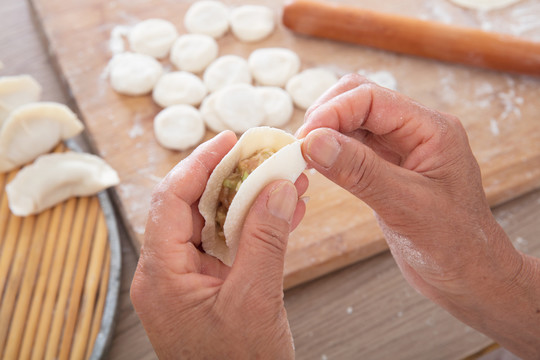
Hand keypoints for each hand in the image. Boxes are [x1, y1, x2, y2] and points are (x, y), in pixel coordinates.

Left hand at [131, 131, 307, 358]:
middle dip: (228, 178)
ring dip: (245, 200)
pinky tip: (280, 212)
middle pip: (190, 207)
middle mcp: (166, 273)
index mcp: (162, 275)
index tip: (228, 140)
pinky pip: (224, 245)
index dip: (199, 163)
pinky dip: (251, 226)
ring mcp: (185, 281)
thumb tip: (277, 188)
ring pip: (211, 223)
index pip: (171, 201)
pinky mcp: (205, 287)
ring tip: (278, 179)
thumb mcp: (255, 300)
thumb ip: (266, 239)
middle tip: (258, 156)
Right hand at [297, 74, 539, 358]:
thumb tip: (313, 142)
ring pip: (352, 122)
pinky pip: (352, 148)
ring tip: (302, 157)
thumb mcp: (405, 206)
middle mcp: (415, 132)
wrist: (469, 277)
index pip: (371, 99)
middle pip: (359, 100)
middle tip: (300, 146)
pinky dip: (330, 152)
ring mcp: (400, 150)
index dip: (332, 113)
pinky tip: (316, 167)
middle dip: (326, 116)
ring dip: (325, 133)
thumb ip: (360, 171)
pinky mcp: (387, 170)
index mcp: (431, 129)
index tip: (303, 139)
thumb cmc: (455, 245)